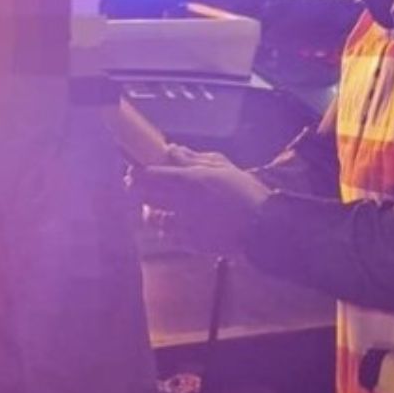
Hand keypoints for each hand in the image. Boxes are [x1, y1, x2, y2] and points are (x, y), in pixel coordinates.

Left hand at [132, 145, 271, 252]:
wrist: (261, 227)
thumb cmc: (245, 192)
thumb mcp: (222, 167)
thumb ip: (193, 158)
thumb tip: (171, 149)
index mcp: (190, 181)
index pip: (150, 175)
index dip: (137, 171)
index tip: (132, 168)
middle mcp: (182, 203)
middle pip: (144, 195)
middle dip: (136, 187)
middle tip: (135, 182)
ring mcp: (184, 225)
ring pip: (152, 217)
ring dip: (149, 208)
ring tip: (154, 204)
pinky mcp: (190, 243)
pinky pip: (167, 235)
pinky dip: (166, 227)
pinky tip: (173, 221)